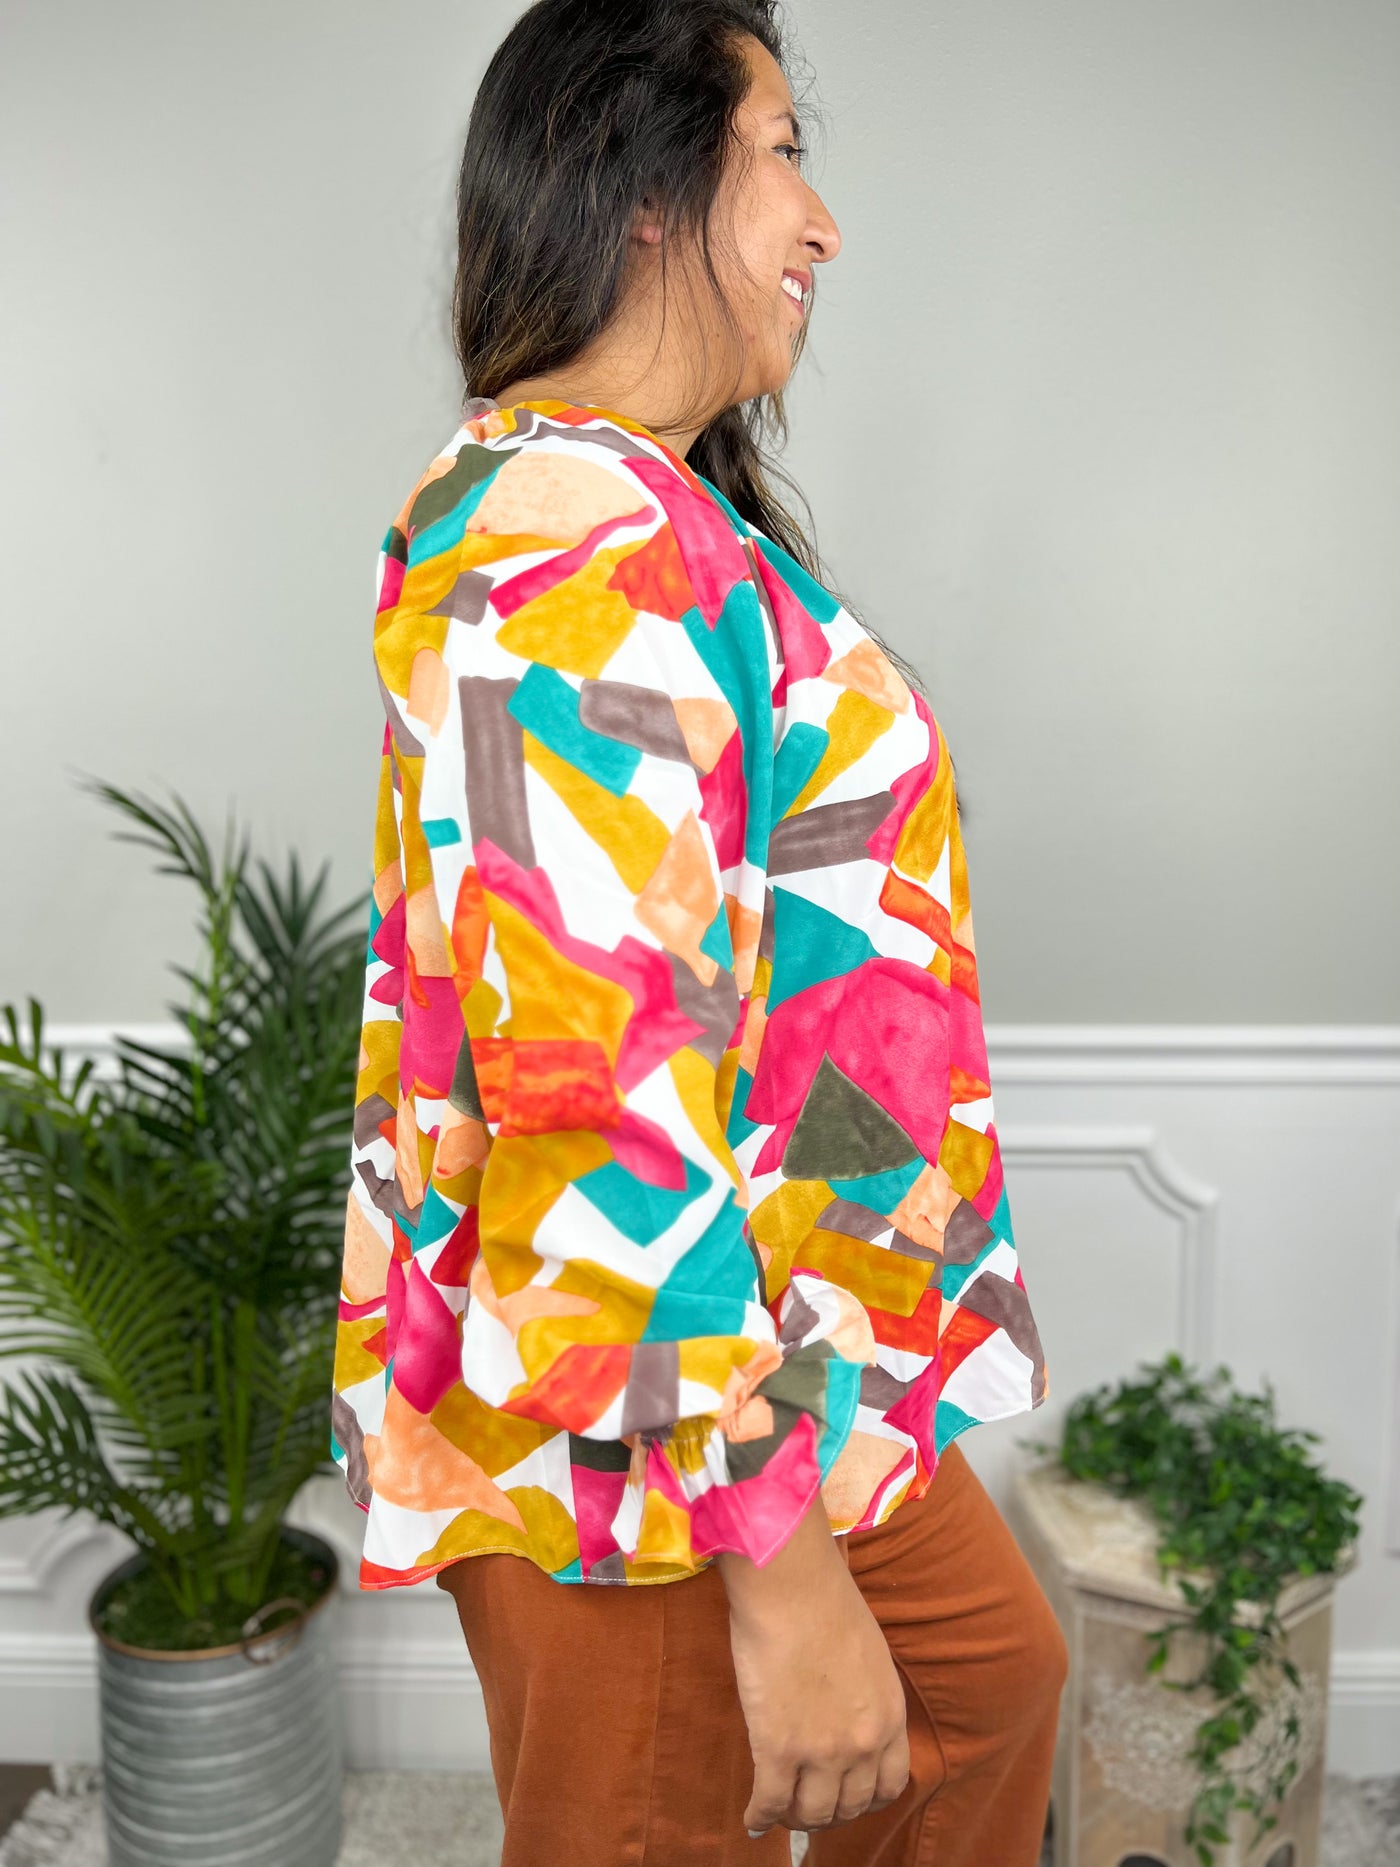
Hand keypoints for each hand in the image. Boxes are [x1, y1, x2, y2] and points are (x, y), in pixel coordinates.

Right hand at [715, 1492, 909, 1836]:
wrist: (792, 1587)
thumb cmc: (826, 1602)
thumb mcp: (869, 1654)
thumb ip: (865, 1694)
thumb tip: (847, 1709)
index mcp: (889, 1717)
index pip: (889, 1785)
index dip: (866, 1799)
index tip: (848, 1797)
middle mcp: (863, 1744)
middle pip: (849, 1806)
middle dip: (828, 1812)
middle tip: (808, 1806)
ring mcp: (821, 1752)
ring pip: (811, 1813)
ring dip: (795, 1818)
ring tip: (779, 1811)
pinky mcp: (778, 1750)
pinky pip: (770, 1803)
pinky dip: (760, 1817)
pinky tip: (752, 1819)